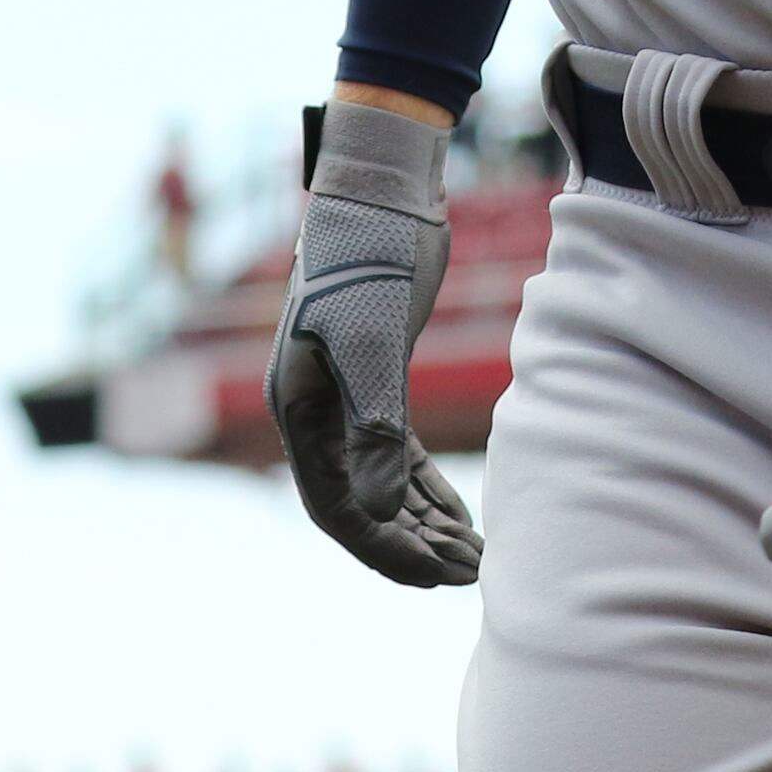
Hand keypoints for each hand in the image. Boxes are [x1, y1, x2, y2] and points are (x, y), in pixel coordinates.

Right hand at [268, 97, 481, 587]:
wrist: (382, 194)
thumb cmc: (368, 259)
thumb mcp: (371, 345)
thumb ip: (374, 427)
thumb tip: (379, 510)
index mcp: (299, 413)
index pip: (336, 507)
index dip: (383, 547)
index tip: (433, 577)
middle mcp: (315, 415)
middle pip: (360, 504)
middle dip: (410, 543)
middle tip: (467, 574)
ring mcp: (344, 398)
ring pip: (380, 483)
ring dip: (423, 520)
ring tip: (472, 555)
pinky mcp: (377, 380)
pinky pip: (396, 452)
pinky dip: (427, 485)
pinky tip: (461, 515)